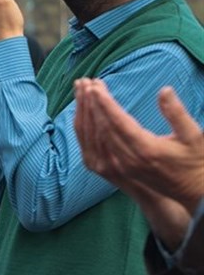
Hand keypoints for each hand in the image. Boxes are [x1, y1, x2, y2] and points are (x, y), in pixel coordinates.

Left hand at [74, 79, 203, 249]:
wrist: (192, 191)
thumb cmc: (194, 161)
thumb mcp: (192, 136)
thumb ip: (177, 113)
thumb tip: (165, 90)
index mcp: (146, 149)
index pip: (118, 122)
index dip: (105, 103)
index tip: (95, 86)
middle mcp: (128, 159)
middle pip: (103, 127)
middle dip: (93, 103)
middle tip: (86, 82)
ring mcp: (120, 166)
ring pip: (96, 136)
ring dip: (87, 113)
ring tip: (82, 91)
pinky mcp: (117, 169)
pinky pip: (96, 146)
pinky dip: (88, 127)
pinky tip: (85, 113)